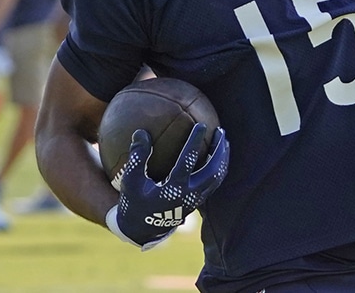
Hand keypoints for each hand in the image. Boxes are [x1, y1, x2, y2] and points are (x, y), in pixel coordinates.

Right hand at [106, 123, 228, 249]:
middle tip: (220, 130)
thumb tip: (141, 131)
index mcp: (173, 190)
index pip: (188, 162)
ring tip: (223, 140)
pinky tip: (217, 155)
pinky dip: (219, 167)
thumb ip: (137, 157)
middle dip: (219, 150)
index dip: (195, 142)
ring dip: (222, 158)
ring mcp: (196, 200)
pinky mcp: (197, 202)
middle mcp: (189, 196)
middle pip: (212, 171)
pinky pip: (214, 183)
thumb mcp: (131, 181)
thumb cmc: (134, 202)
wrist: (141, 229)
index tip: (201, 125)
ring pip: (217, 178)